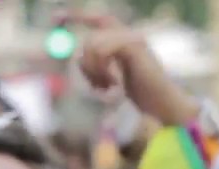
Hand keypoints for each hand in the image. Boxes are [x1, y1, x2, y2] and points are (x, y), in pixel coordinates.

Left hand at [66, 12, 198, 126]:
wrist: (162, 103)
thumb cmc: (141, 93)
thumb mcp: (113, 76)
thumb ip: (98, 64)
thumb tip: (78, 57)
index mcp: (123, 38)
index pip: (97, 18)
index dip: (77, 15)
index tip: (55, 17)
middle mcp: (128, 33)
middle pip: (90, 39)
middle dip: (86, 66)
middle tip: (98, 88)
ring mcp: (131, 37)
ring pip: (93, 45)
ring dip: (95, 73)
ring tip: (109, 89)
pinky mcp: (133, 45)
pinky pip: (102, 50)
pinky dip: (103, 71)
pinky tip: (115, 85)